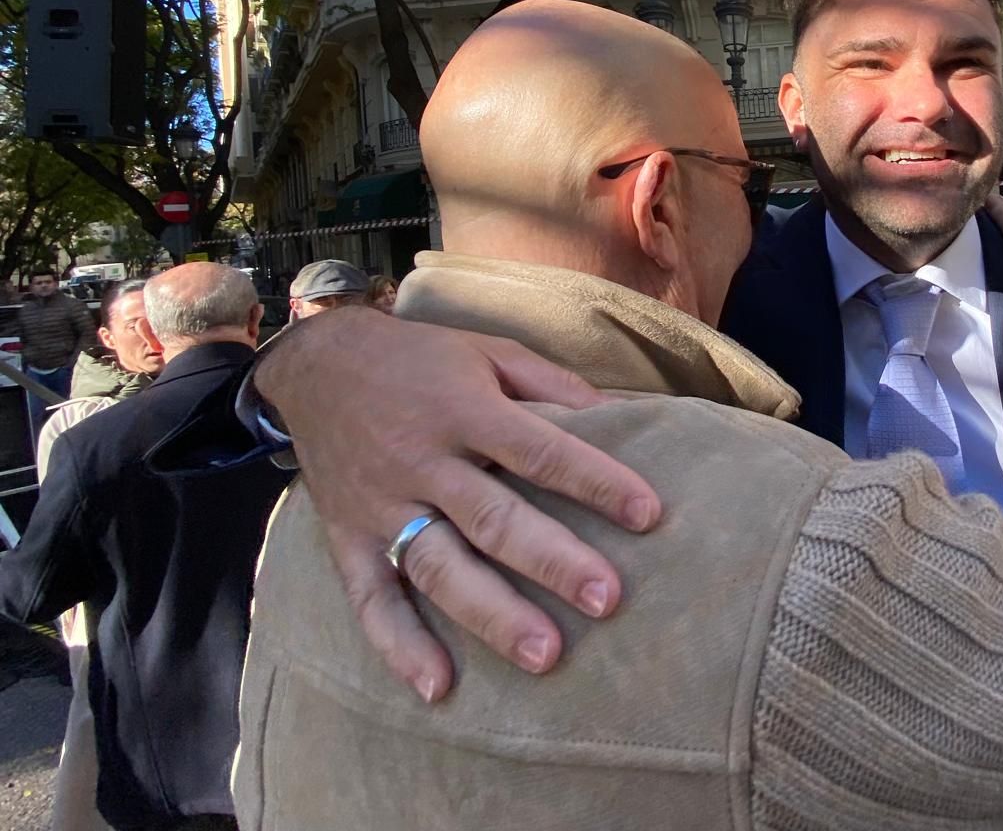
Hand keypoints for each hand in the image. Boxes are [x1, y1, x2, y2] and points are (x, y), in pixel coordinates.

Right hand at [255, 305, 661, 699]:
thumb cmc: (419, 359)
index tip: (648, 514)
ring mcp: (382, 505)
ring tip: (544, 657)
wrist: (317, 362)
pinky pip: (371, 598)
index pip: (539, 450)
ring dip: (492, 615)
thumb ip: (554, 385)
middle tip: (607, 599)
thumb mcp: (488, 351)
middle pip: (494, 519)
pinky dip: (400, 645)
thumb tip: (623, 418)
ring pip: (441, 567)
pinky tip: (438, 688)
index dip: (594, 481)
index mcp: (463, 409)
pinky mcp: (347, 538)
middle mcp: (422, 460)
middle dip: (553, 561)